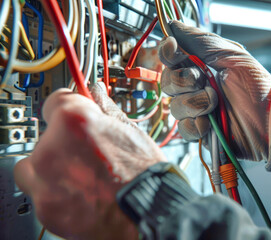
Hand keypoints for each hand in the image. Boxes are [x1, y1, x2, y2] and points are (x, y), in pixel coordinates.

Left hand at [14, 86, 165, 238]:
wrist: (150, 211)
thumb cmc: (145, 174)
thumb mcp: (130, 131)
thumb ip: (105, 110)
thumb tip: (96, 93)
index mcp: (75, 121)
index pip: (56, 101)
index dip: (68, 110)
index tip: (71, 118)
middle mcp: (53, 148)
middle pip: (45, 136)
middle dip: (63, 143)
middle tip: (87, 155)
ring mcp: (45, 180)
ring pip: (34, 166)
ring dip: (52, 168)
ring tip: (82, 177)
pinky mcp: (46, 207)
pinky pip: (41, 193)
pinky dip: (56, 193)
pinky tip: (82, 194)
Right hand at [159, 21, 270, 161]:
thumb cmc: (257, 84)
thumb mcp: (231, 55)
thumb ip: (200, 41)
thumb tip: (173, 25)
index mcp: (199, 66)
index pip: (170, 57)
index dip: (167, 53)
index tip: (174, 49)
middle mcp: (194, 87)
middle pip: (167, 82)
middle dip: (183, 81)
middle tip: (204, 81)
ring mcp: (196, 110)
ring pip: (174, 107)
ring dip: (194, 103)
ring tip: (215, 103)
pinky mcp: (200, 131)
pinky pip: (183, 129)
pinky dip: (195, 125)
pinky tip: (209, 123)